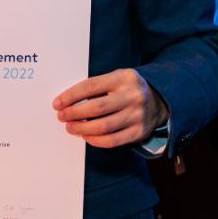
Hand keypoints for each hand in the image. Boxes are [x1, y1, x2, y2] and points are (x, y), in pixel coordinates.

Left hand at [53, 68, 168, 148]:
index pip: (91, 86)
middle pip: (96, 107)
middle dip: (74, 113)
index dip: (71, 96)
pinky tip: (85, 136)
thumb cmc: (128, 89)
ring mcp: (137, 115)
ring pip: (103, 127)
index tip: (57, 103)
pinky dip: (95, 140)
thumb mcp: (117, 79)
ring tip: (70, 127)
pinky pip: (112, 141)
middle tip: (61, 116)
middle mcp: (133, 96)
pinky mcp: (139, 132)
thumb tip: (67, 102)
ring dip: (81, 129)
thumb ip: (97, 87)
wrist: (159, 100)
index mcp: (124, 77)